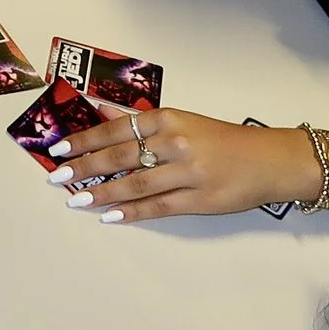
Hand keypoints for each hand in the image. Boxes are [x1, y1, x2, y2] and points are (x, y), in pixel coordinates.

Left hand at [44, 111, 321, 222]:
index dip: (83, 140)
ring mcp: (187, 172)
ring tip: (76, 200)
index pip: (115, 129)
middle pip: (119, 156)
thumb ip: (143, 121)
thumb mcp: (182, 120)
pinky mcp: (199, 199)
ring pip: (134, 184)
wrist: (271, 160)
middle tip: (56, 178)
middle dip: (84, 167)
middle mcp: (174, 141)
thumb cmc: (222, 140)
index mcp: (167, 118)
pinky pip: (157, 207)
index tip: (57, 150)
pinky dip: (131, 212)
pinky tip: (109, 216)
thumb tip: (103, 113)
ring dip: (102, 193)